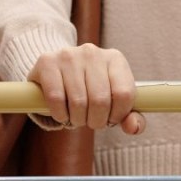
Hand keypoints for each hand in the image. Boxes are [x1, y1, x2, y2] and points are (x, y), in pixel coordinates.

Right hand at [28, 44, 144, 133]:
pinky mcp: (47, 62)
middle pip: (100, 101)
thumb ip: (130, 117)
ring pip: (78, 102)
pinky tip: (62, 114)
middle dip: (96, 121)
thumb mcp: (113, 101)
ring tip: (76, 117)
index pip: (124, 94)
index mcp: (115, 59)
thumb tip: (133, 128)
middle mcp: (92, 52)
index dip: (117, 115)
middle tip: (90, 121)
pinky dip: (60, 115)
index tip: (110, 118)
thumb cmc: (90, 90)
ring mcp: (69, 55)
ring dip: (77, 120)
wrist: (56, 72)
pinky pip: (56, 99)